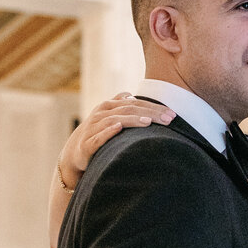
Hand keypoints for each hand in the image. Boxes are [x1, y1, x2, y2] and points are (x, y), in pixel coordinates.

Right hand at [57, 93, 174, 185]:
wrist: (74, 152)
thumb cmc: (97, 132)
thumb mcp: (108, 116)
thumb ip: (120, 105)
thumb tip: (131, 95)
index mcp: (109, 106)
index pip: (136, 103)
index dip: (154, 107)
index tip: (173, 114)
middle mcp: (101, 113)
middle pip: (129, 109)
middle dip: (151, 113)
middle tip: (169, 119)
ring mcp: (93, 128)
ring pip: (115, 120)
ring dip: (132, 120)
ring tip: (148, 122)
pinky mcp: (86, 144)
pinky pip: (98, 137)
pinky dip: (108, 132)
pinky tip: (118, 128)